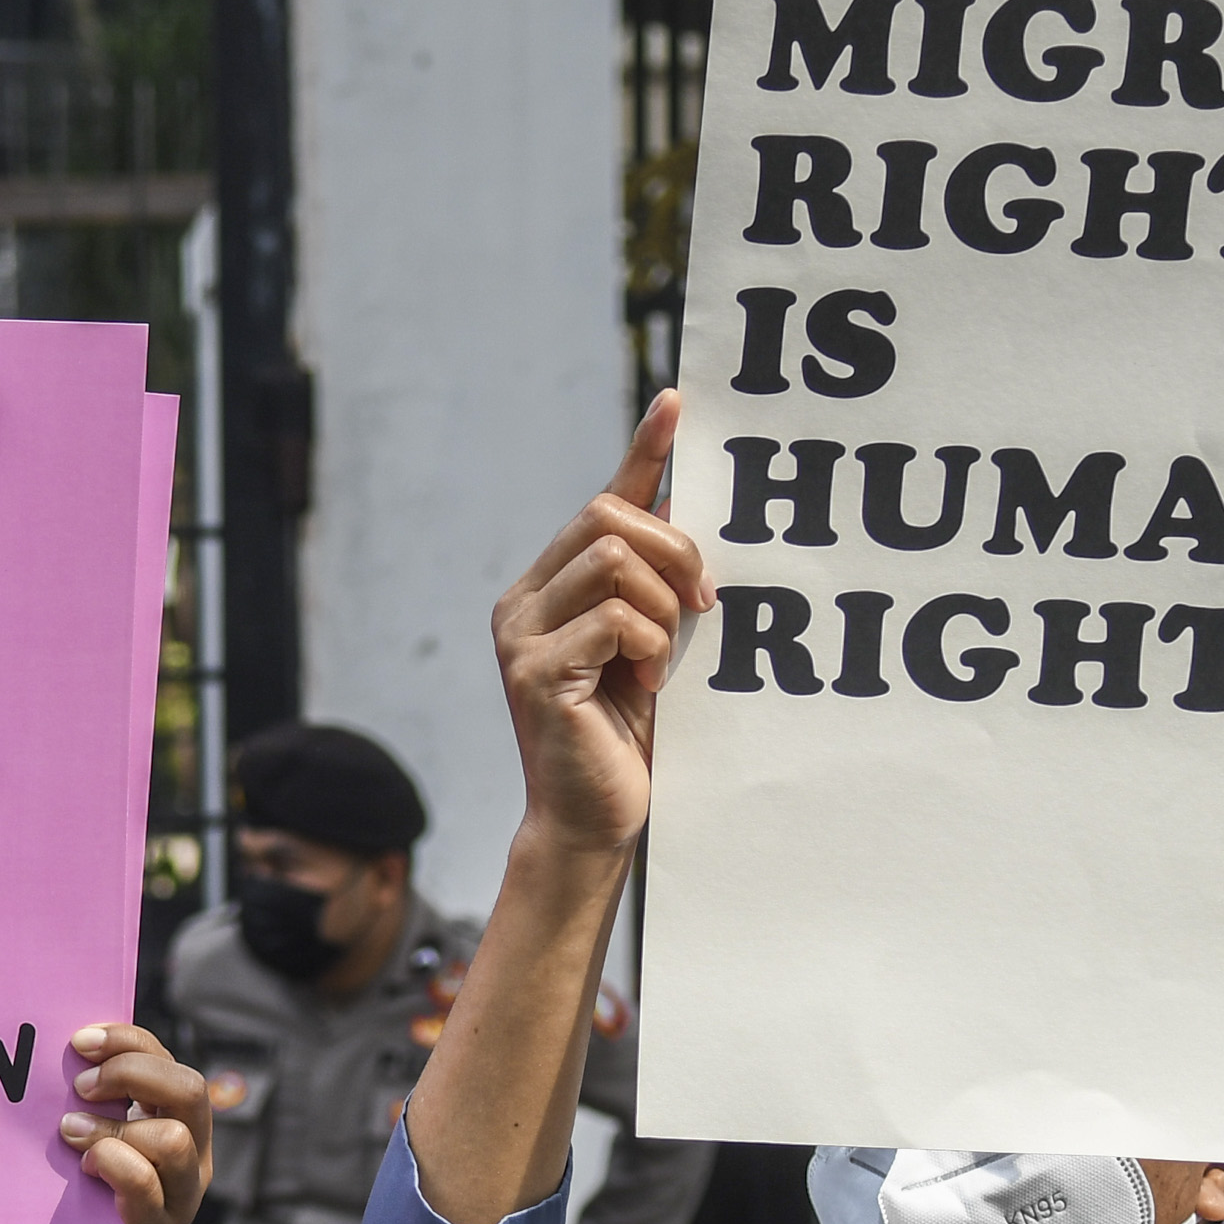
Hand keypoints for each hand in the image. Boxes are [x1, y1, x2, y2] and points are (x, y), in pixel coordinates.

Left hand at [61, 1024, 210, 1223]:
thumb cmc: (91, 1184)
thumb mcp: (103, 1132)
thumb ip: (100, 1098)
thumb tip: (71, 1050)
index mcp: (180, 1119)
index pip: (168, 1060)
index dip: (127, 1041)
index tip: (79, 1042)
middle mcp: (195, 1152)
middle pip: (189, 1089)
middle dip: (129, 1075)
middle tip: (81, 1089)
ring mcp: (182, 1193)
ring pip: (173, 1139)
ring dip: (114, 1129)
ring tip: (73, 1134)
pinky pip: (144, 1185)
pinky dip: (111, 1166)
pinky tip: (85, 1169)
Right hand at [495, 389, 712, 861]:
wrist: (595, 821)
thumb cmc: (627, 738)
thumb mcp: (653, 646)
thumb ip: (660, 586)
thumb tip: (692, 511)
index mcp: (550, 589)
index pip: (603, 501)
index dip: (643, 451)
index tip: (679, 402)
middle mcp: (523, 602)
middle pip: (607, 518)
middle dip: (673, 550)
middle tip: (703, 603)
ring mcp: (520, 635)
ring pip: (612, 560)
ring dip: (661, 608)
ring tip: (660, 660)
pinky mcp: (533, 671)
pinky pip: (615, 619)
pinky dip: (648, 647)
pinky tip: (642, 684)